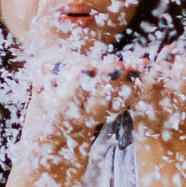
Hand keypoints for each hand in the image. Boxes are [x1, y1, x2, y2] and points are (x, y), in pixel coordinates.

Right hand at [20, 51, 133, 177]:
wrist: (57, 122)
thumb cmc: (47, 94)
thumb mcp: (40, 83)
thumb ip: (46, 72)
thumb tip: (55, 64)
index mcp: (61, 112)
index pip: (70, 97)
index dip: (78, 82)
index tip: (88, 67)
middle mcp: (82, 118)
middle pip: (97, 102)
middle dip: (107, 81)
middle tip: (116, 64)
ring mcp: (99, 116)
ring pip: (116, 102)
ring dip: (128, 82)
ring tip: (138, 65)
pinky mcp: (112, 112)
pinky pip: (126, 99)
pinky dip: (136, 84)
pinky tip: (144, 66)